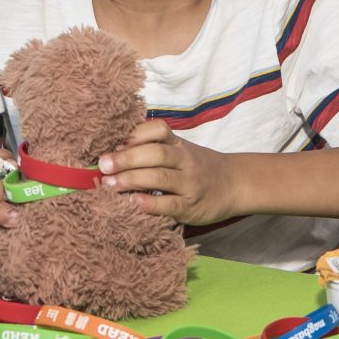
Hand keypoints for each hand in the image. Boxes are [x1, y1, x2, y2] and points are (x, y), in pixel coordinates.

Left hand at [98, 120, 239, 226]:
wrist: (235, 185)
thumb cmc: (199, 168)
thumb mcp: (181, 151)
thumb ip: (154, 149)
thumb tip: (114, 151)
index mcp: (179, 144)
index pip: (159, 130)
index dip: (136, 134)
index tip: (114, 143)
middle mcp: (185, 161)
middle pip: (156, 154)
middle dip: (126, 159)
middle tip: (103, 165)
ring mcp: (190, 184)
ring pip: (160, 178)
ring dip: (132, 180)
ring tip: (110, 185)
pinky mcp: (191, 207)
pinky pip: (169, 204)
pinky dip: (150, 204)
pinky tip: (134, 202)